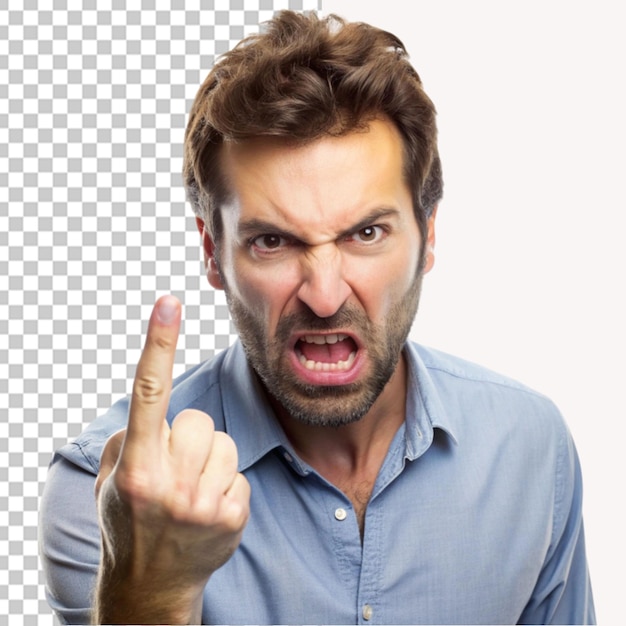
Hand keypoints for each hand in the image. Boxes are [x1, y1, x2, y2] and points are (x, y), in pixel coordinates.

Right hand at [93, 296, 249, 623]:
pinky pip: (238, 472)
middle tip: (172, 470)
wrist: (151, 584)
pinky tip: (207, 510)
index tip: (169, 302)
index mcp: (134, 467)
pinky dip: (224, 485)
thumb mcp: (113, 479)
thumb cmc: (130, 519)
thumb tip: (159, 404)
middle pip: (197, 420)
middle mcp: (167, 484)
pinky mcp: (231, 516)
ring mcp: (202, 504)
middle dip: (186, 437)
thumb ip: (132, 436)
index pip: (148, 393)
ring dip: (208, 460)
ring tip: (190, 491)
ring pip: (223, 442)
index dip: (159, 344)